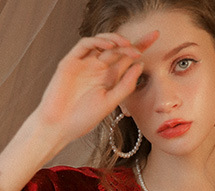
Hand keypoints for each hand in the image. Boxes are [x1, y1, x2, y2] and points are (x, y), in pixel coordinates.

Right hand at [33, 30, 158, 145]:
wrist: (58, 127)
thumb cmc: (81, 119)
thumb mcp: (109, 104)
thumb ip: (125, 86)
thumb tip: (140, 66)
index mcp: (108, 80)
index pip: (127, 59)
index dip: (141, 47)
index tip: (156, 39)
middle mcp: (97, 69)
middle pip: (118, 49)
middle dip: (134, 42)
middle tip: (150, 39)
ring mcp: (84, 64)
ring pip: (102, 43)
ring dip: (116, 40)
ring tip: (128, 45)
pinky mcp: (70, 62)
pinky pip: (85, 45)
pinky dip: (97, 42)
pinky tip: (109, 46)